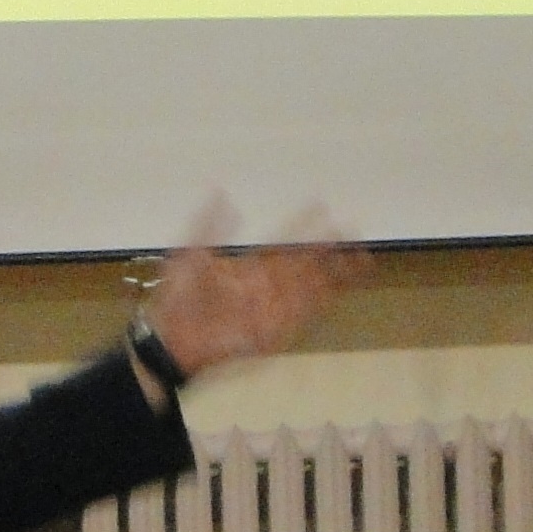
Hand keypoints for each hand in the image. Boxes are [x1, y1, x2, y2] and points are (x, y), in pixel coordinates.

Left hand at [141, 196, 366, 381]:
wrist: (171, 338)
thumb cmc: (177, 297)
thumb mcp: (188, 253)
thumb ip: (207, 224)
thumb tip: (222, 193)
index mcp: (248, 265)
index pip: (283, 238)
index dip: (302, 222)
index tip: (321, 204)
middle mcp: (265, 284)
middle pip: (305, 262)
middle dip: (329, 247)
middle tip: (353, 229)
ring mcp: (271, 307)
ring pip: (311, 286)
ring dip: (335, 273)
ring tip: (362, 258)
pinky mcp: (272, 331)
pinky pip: (302, 314)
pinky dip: (319, 300)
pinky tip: (337, 288)